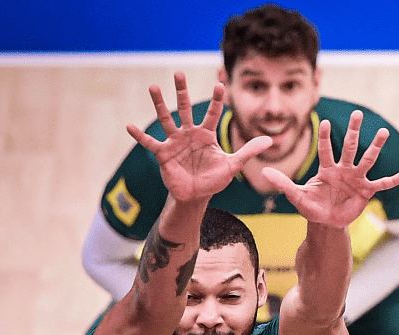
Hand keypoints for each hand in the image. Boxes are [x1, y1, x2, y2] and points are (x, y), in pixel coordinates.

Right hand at [127, 72, 271, 202]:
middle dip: (182, 92)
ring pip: (167, 119)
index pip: (212, 113)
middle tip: (179, 73)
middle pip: (185, 109)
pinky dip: (140, 136)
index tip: (220, 84)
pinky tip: (129, 126)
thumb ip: (249, 151)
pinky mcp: (163, 154)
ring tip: (153, 87)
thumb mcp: (233, 165)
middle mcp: (189, 134)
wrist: (196, 196)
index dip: (217, 100)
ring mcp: (175, 142)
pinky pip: (150, 143)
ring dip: (160, 104)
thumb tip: (269, 140)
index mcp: (206, 135)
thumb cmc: (214, 179)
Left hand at [261, 113, 398, 227]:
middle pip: (350, 147)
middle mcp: (343, 169)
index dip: (326, 137)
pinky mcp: (366, 191)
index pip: (326, 149)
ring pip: (367, 160)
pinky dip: (393, 179)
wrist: (326, 222)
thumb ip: (283, 183)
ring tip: (384, 132)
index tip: (326, 122)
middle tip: (359, 114)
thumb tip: (264, 172)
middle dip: (355, 131)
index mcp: (327, 169)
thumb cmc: (311, 207)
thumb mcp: (296, 196)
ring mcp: (356, 179)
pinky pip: (382, 184)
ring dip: (376, 147)